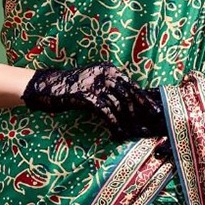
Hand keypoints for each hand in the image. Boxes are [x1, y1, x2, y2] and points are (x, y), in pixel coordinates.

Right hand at [21, 63, 166, 139]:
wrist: (47, 88)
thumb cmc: (73, 90)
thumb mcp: (95, 87)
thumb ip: (112, 93)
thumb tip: (132, 107)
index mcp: (110, 70)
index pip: (133, 85)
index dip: (145, 100)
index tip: (157, 112)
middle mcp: (105, 73)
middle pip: (129, 94)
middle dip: (141, 112)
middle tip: (150, 127)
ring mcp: (95, 83)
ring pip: (119, 104)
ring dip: (128, 122)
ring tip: (135, 133)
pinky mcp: (86, 95)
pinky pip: (105, 111)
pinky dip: (113, 123)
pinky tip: (118, 133)